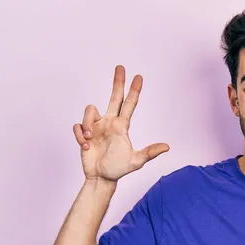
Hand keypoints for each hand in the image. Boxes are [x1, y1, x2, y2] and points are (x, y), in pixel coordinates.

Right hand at [73, 65, 169, 181]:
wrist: (101, 178)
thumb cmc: (119, 169)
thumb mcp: (136, 161)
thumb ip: (150, 153)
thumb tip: (167, 147)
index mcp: (122, 126)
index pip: (129, 104)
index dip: (134, 91)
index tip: (139, 76)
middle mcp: (109, 122)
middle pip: (114, 97)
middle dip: (118, 82)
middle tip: (121, 66)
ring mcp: (95, 127)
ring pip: (89, 111)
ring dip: (87, 124)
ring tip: (89, 140)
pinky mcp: (83, 133)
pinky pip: (77, 125)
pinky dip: (79, 135)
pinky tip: (85, 146)